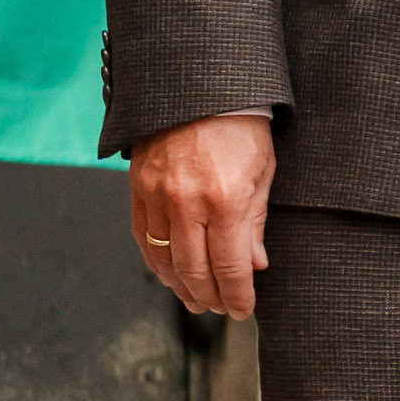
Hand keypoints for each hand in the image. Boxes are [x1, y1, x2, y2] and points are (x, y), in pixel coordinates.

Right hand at [127, 111, 276, 319]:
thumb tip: (255, 265)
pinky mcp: (137, 190)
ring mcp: (157, 198)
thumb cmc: (240, 127)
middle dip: (208, 298)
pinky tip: (168, 273)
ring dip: (180, 286)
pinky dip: (156, 262)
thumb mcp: (262, 172)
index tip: (242, 310)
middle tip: (219, 310)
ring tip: (195, 299)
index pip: (230, 267)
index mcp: (225, 200)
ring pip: (164, 260)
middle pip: (194, 271)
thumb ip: (256, 223)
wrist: (196, 90)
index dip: (237, 296)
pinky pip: (143, 237)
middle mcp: (187, 204)